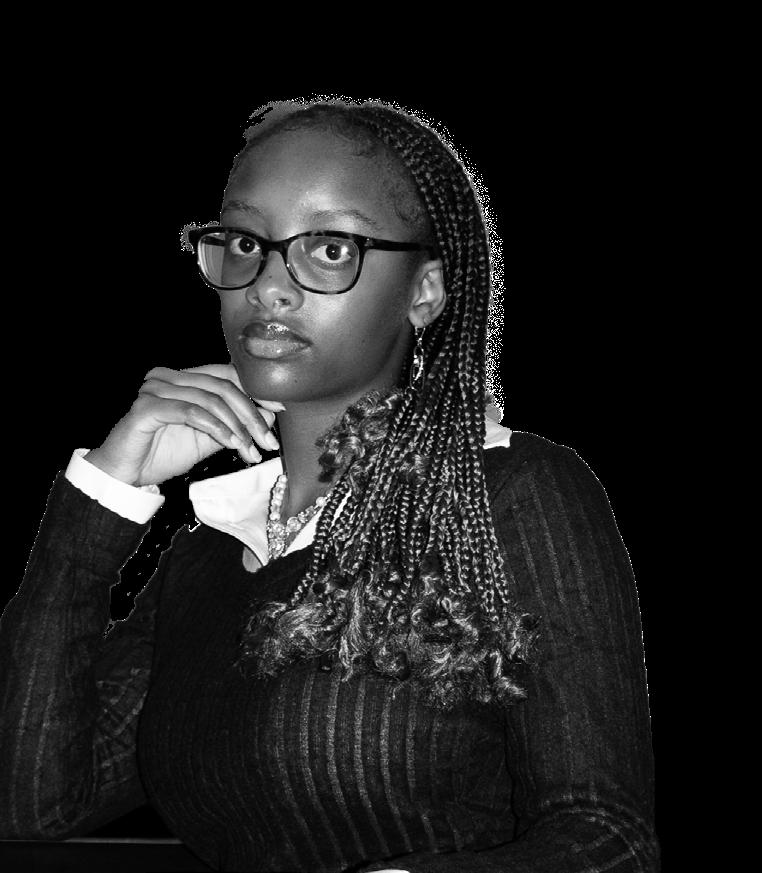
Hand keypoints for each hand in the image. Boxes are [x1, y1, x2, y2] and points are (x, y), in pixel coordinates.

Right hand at [84, 363, 284, 486]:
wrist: (124, 476)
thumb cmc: (163, 455)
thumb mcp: (209, 440)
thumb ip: (235, 425)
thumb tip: (270, 413)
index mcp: (183, 378)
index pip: (227, 374)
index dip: (256, 390)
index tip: (281, 411)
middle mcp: (168, 377)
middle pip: (222, 386)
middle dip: (250, 415)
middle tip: (268, 442)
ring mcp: (155, 389)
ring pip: (209, 398)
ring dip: (236, 426)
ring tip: (249, 450)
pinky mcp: (146, 408)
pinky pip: (190, 411)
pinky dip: (215, 427)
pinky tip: (230, 442)